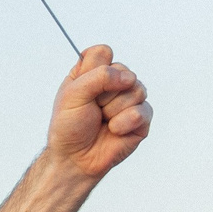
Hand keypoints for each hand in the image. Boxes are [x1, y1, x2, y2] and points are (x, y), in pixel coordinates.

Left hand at [45, 45, 151, 181]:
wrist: (75, 159)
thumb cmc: (69, 128)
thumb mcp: (72, 95)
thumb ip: (97, 76)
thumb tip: (127, 77)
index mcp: (92, 74)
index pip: (103, 52)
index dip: (95, 69)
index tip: (82, 87)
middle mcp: (114, 83)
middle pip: (123, 70)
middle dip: (104, 94)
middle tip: (92, 110)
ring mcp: (130, 99)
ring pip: (136, 89)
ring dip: (113, 110)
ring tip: (102, 121)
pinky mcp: (141, 118)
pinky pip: (143, 110)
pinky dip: (124, 122)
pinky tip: (114, 130)